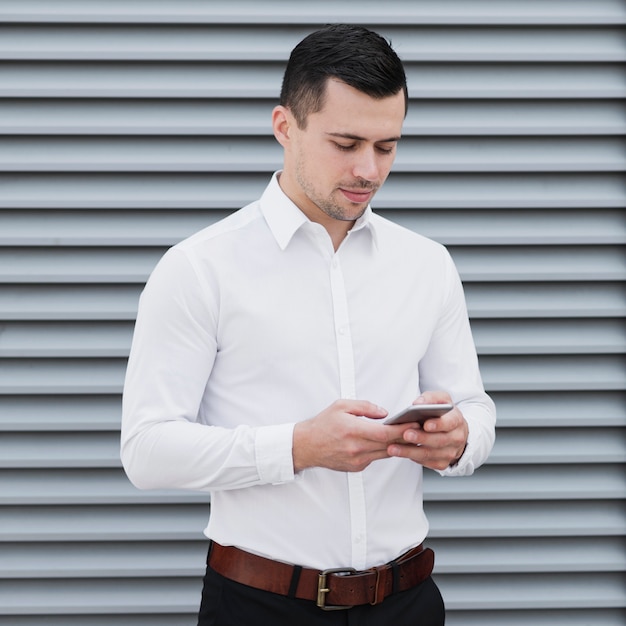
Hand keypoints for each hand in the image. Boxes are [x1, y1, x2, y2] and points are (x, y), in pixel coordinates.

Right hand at [293, 399, 409, 472]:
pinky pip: (376, 457)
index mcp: (354, 430)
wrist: (307, 446)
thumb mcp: (341, 405)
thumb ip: (365, 407)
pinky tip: (388, 442)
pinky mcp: (357, 467)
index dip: (403, 429)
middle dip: (406, 436)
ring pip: (385, 453)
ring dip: (398, 445)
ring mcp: (357, 460)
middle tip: (419, 428)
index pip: (386, 433)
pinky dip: (383, 450)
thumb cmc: (323, 424)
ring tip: (408, 434)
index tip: (415, 423)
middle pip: (390, 444)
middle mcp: (357, 448)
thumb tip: (385, 413)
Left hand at [387, 391, 467, 470]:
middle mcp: (456, 438)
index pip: (450, 423)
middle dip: (421, 438)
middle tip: (406, 434)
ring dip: (410, 451)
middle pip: (439, 440)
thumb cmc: (444, 414)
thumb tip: (417, 403)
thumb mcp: (441, 400)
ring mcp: (450, 453)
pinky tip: (400, 453)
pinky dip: (412, 458)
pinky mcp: (441, 463)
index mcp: (456, 421)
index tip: (426, 424)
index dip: (438, 424)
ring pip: (430, 454)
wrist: (454, 432)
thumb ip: (430, 398)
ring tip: (394, 448)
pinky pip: (426, 462)